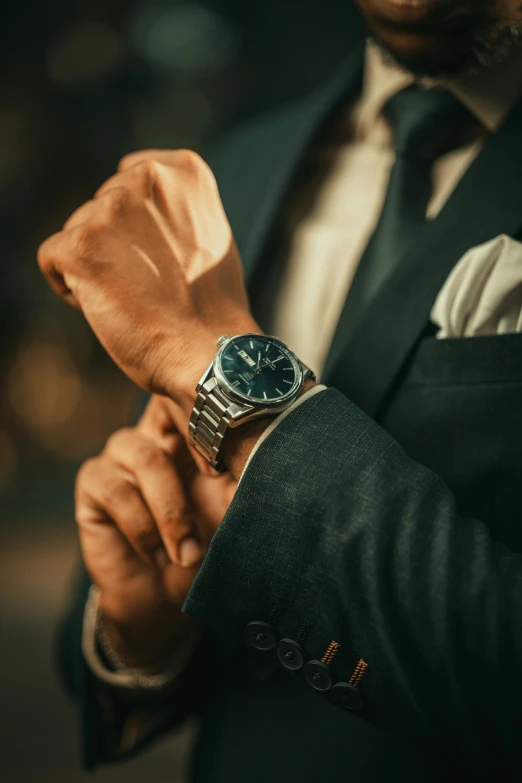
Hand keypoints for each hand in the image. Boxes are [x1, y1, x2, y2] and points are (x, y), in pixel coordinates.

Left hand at [37, 149, 259, 416]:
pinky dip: (72, 289)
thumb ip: (172, 208)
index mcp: (183, 169)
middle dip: (115, 244)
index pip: (127, 179)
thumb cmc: (211, 306)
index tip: (160, 258)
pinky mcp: (79, 244)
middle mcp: (146, 177)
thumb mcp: (208, 234)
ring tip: (136, 298)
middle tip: (151, 284)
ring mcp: (111, 208)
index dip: (135, 224)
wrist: (209, 350)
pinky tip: (109, 308)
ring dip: (96, 266)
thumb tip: (137, 211)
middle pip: (100, 206)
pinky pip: (53, 259)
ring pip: (77, 232)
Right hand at [75, 394, 236, 667]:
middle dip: (200, 456)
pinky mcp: (95, 481)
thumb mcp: (236, 512)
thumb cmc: (208, 548)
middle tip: (218, 499)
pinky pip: (117, 489)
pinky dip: (142, 527)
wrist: (167, 601)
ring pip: (147, 459)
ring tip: (188, 555)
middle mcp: (156, 434)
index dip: (213, 412)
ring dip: (172, 514)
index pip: (196, 396)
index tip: (236, 458)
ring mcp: (121, 454)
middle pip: (169, 413)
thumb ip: (246, 478)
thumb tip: (269, 456)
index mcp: (193, 432)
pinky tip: (156, 555)